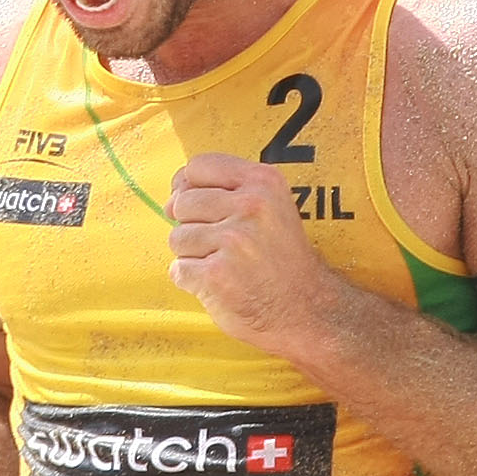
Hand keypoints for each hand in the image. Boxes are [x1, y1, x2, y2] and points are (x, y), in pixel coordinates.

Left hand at [166, 155, 338, 355]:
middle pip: (181, 203)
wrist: (306, 309)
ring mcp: (233, 240)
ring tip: (227, 265)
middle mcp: (251, 206)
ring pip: (177, 238)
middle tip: (226, 247)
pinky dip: (193, 281)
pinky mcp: (216, 274)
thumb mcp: (268, 209)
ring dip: (193, 256)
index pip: (198, 166)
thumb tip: (170, 198)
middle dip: (193, 226)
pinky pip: (178, 270)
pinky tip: (221, 284)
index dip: (190, 187)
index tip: (204, 208)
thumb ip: (222, 192)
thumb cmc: (278, 260)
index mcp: (263, 182)